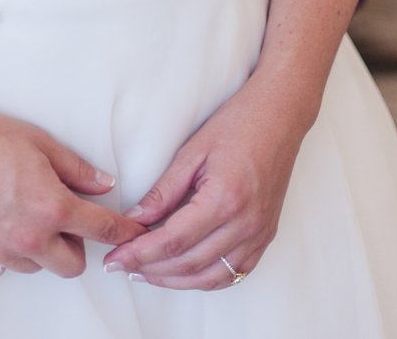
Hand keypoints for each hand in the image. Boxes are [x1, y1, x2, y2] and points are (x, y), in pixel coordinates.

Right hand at [0, 103, 145, 279]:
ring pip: (35, 266)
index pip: (102, 230)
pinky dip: (5, 251)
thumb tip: (104, 184)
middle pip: (71, 266)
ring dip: (40, 249)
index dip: (123, 232)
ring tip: (24, 215)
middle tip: (66, 221)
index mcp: (52, 208)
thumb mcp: (43, 145)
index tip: (132, 235)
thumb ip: (78, 171)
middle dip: (77, 247)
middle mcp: (27, 239)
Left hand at [103, 81, 310, 289]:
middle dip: (149, 270)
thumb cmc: (240, 124)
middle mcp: (245, 222)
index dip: (139, 254)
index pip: (172, 242)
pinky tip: (184, 272)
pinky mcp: (266, 234)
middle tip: (121, 266)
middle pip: (188, 264)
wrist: (281, 115)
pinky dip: (205, 278)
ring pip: (210, 277)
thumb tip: (134, 219)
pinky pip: (234, 273)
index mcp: (225, 199)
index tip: (114, 259)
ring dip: (174, 281)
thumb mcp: (193, 152)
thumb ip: (163, 191)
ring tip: (146, 272)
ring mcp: (259, 232)